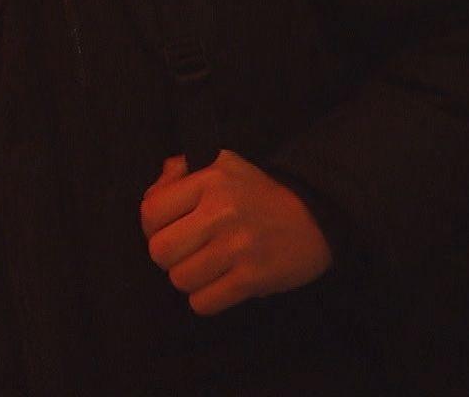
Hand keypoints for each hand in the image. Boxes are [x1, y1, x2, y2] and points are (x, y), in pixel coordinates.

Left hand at [139, 150, 332, 315]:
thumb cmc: (260, 194)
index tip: (168, 230)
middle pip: (160, 251)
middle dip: (169, 257)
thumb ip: (183, 171)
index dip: (152, 226)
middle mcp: (221, 212)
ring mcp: (237, 247)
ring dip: (189, 279)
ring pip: (180, 280)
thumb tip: (155, 188)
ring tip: (207, 268)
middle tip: (187, 253)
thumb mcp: (224, 165)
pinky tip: (220, 285)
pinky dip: (207, 299)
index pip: (150, 212)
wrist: (317, 218)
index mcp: (210, 180)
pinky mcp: (252, 278)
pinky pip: (203, 303)